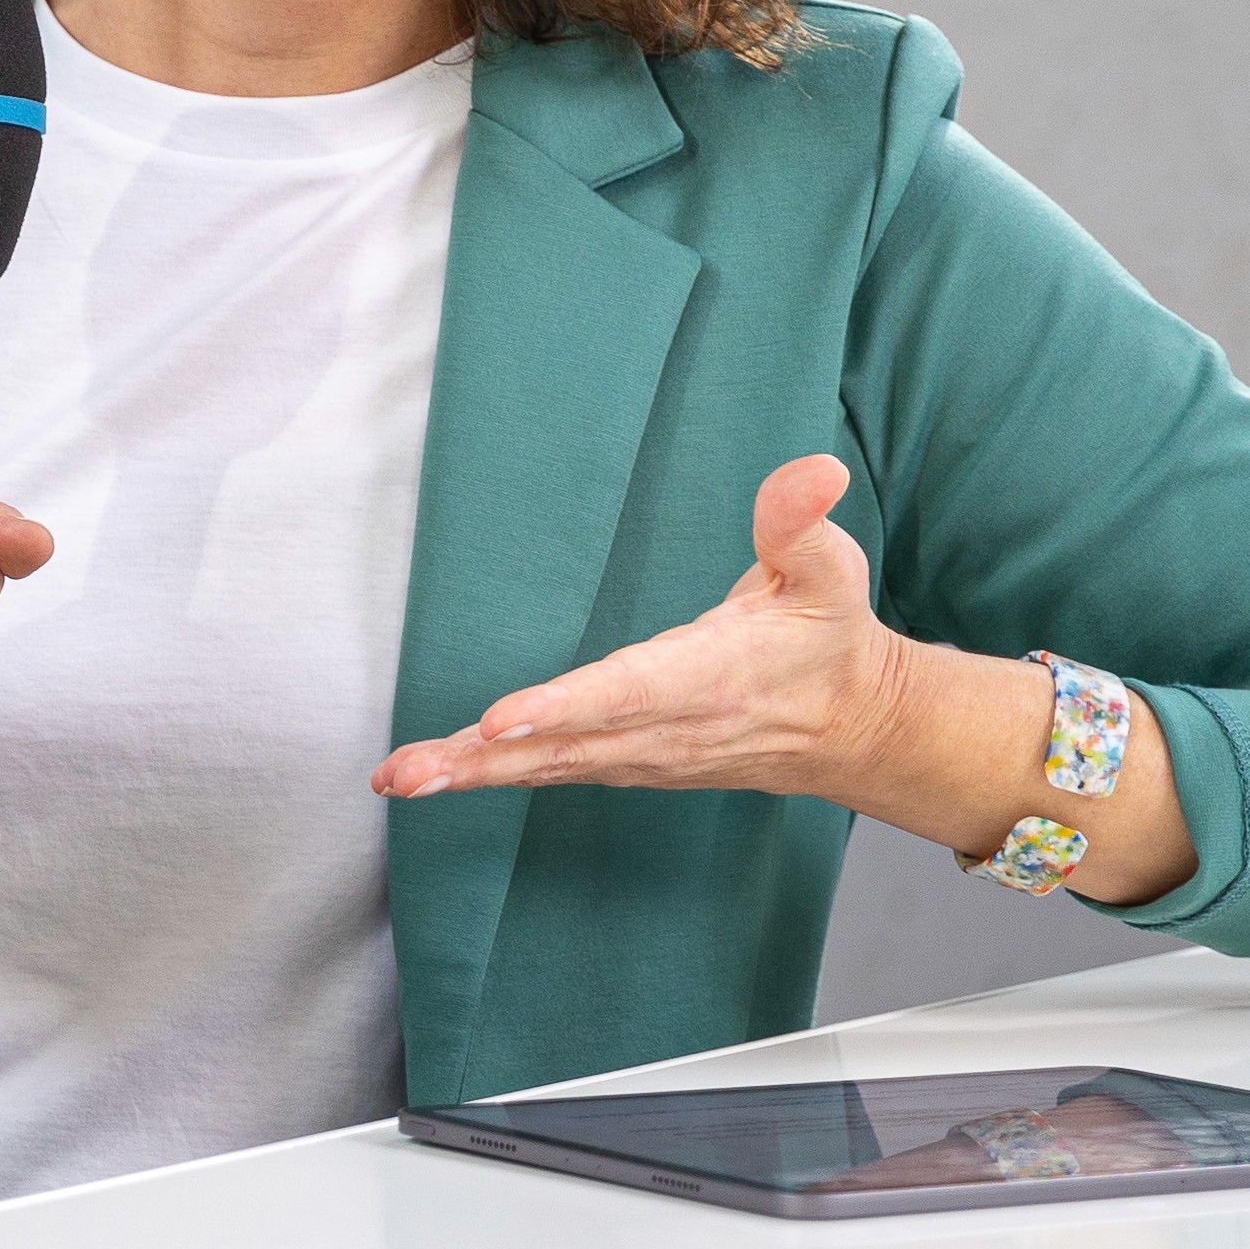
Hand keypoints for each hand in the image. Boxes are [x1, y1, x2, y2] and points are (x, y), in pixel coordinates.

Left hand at [373, 453, 909, 804]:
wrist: (851, 727)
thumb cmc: (827, 640)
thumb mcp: (828, 572)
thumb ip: (802, 522)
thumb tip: (814, 470)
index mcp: (709, 676)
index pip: (626, 693)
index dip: (563, 707)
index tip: (500, 718)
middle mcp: (668, 726)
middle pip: (564, 746)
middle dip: (483, 759)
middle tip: (407, 772)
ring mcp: (644, 755)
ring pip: (547, 768)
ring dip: (470, 775)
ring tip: (398, 778)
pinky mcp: (627, 765)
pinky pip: (551, 773)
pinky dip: (491, 777)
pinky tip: (435, 777)